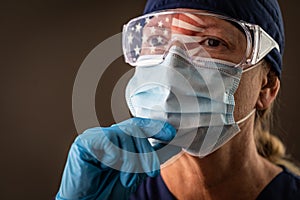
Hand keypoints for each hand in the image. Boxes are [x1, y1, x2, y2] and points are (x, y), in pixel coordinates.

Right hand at [56, 117, 177, 199]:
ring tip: (128, 179)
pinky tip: (110, 167)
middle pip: (135, 129)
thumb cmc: (108, 189)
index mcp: (119, 139)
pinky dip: (115, 156)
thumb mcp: (137, 171)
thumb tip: (171, 144)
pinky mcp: (84, 142)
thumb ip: (151, 156)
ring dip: (132, 160)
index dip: (156, 127)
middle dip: (147, 151)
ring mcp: (95, 136)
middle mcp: (108, 135)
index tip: (170, 133)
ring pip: (124, 134)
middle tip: (152, 171)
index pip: (139, 125)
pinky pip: (107, 140)